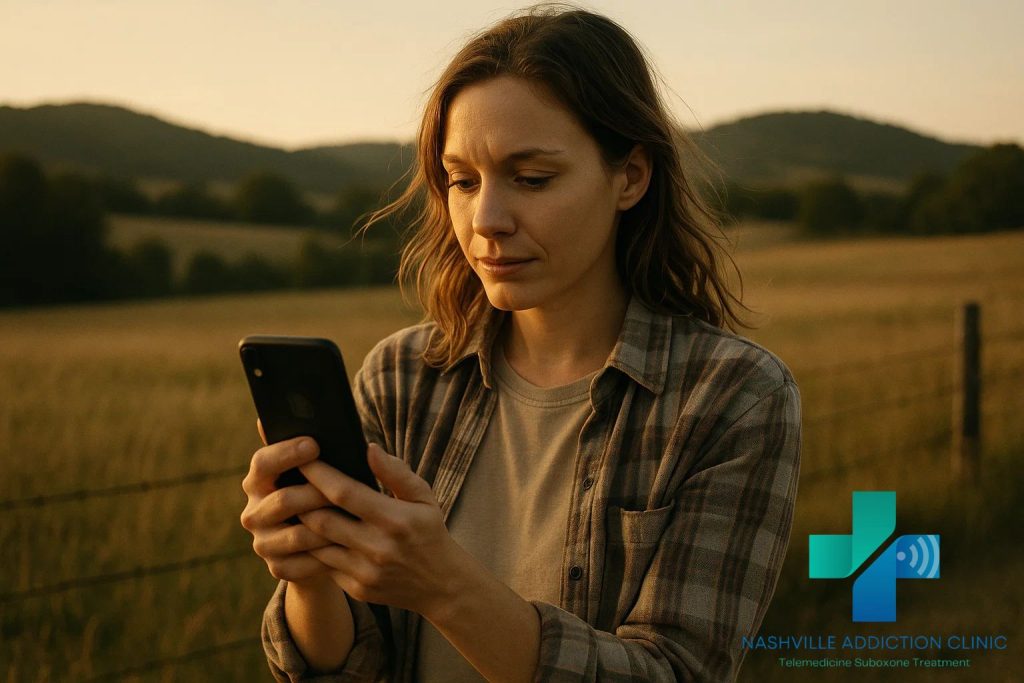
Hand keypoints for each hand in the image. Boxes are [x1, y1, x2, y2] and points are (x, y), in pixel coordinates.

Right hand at [239, 418, 334, 583]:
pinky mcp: (277, 567)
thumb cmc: (328, 495)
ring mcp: (263, 541)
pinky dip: (328, 555)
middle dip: (316, 493)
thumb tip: (294, 419)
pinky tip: (348, 547)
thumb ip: (311, 448)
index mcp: (260, 479)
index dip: (287, 453)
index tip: (315, 444)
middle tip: (343, 489)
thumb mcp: (323, 471)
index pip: (263, 462)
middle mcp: (254, 510)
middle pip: (282, 500)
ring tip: (354, 519)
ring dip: (328, 526)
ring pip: (298, 534)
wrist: (329, 544)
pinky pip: (304, 562)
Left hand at [297, 442, 461, 618]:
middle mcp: (378, 547)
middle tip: (290, 483)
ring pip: (317, 545)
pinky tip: (312, 535)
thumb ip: (396, 472)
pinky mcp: (358, 589)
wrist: (442, 585)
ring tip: (294, 508)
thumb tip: (369, 448)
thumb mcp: (424, 497)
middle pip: (321, 520)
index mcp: (395, 519)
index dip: (318, 474)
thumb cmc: (430, 532)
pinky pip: (325, 566)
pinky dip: (316, 548)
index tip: (302, 459)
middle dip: (300, 500)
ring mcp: (366, 572)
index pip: (344, 492)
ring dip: (303, 526)